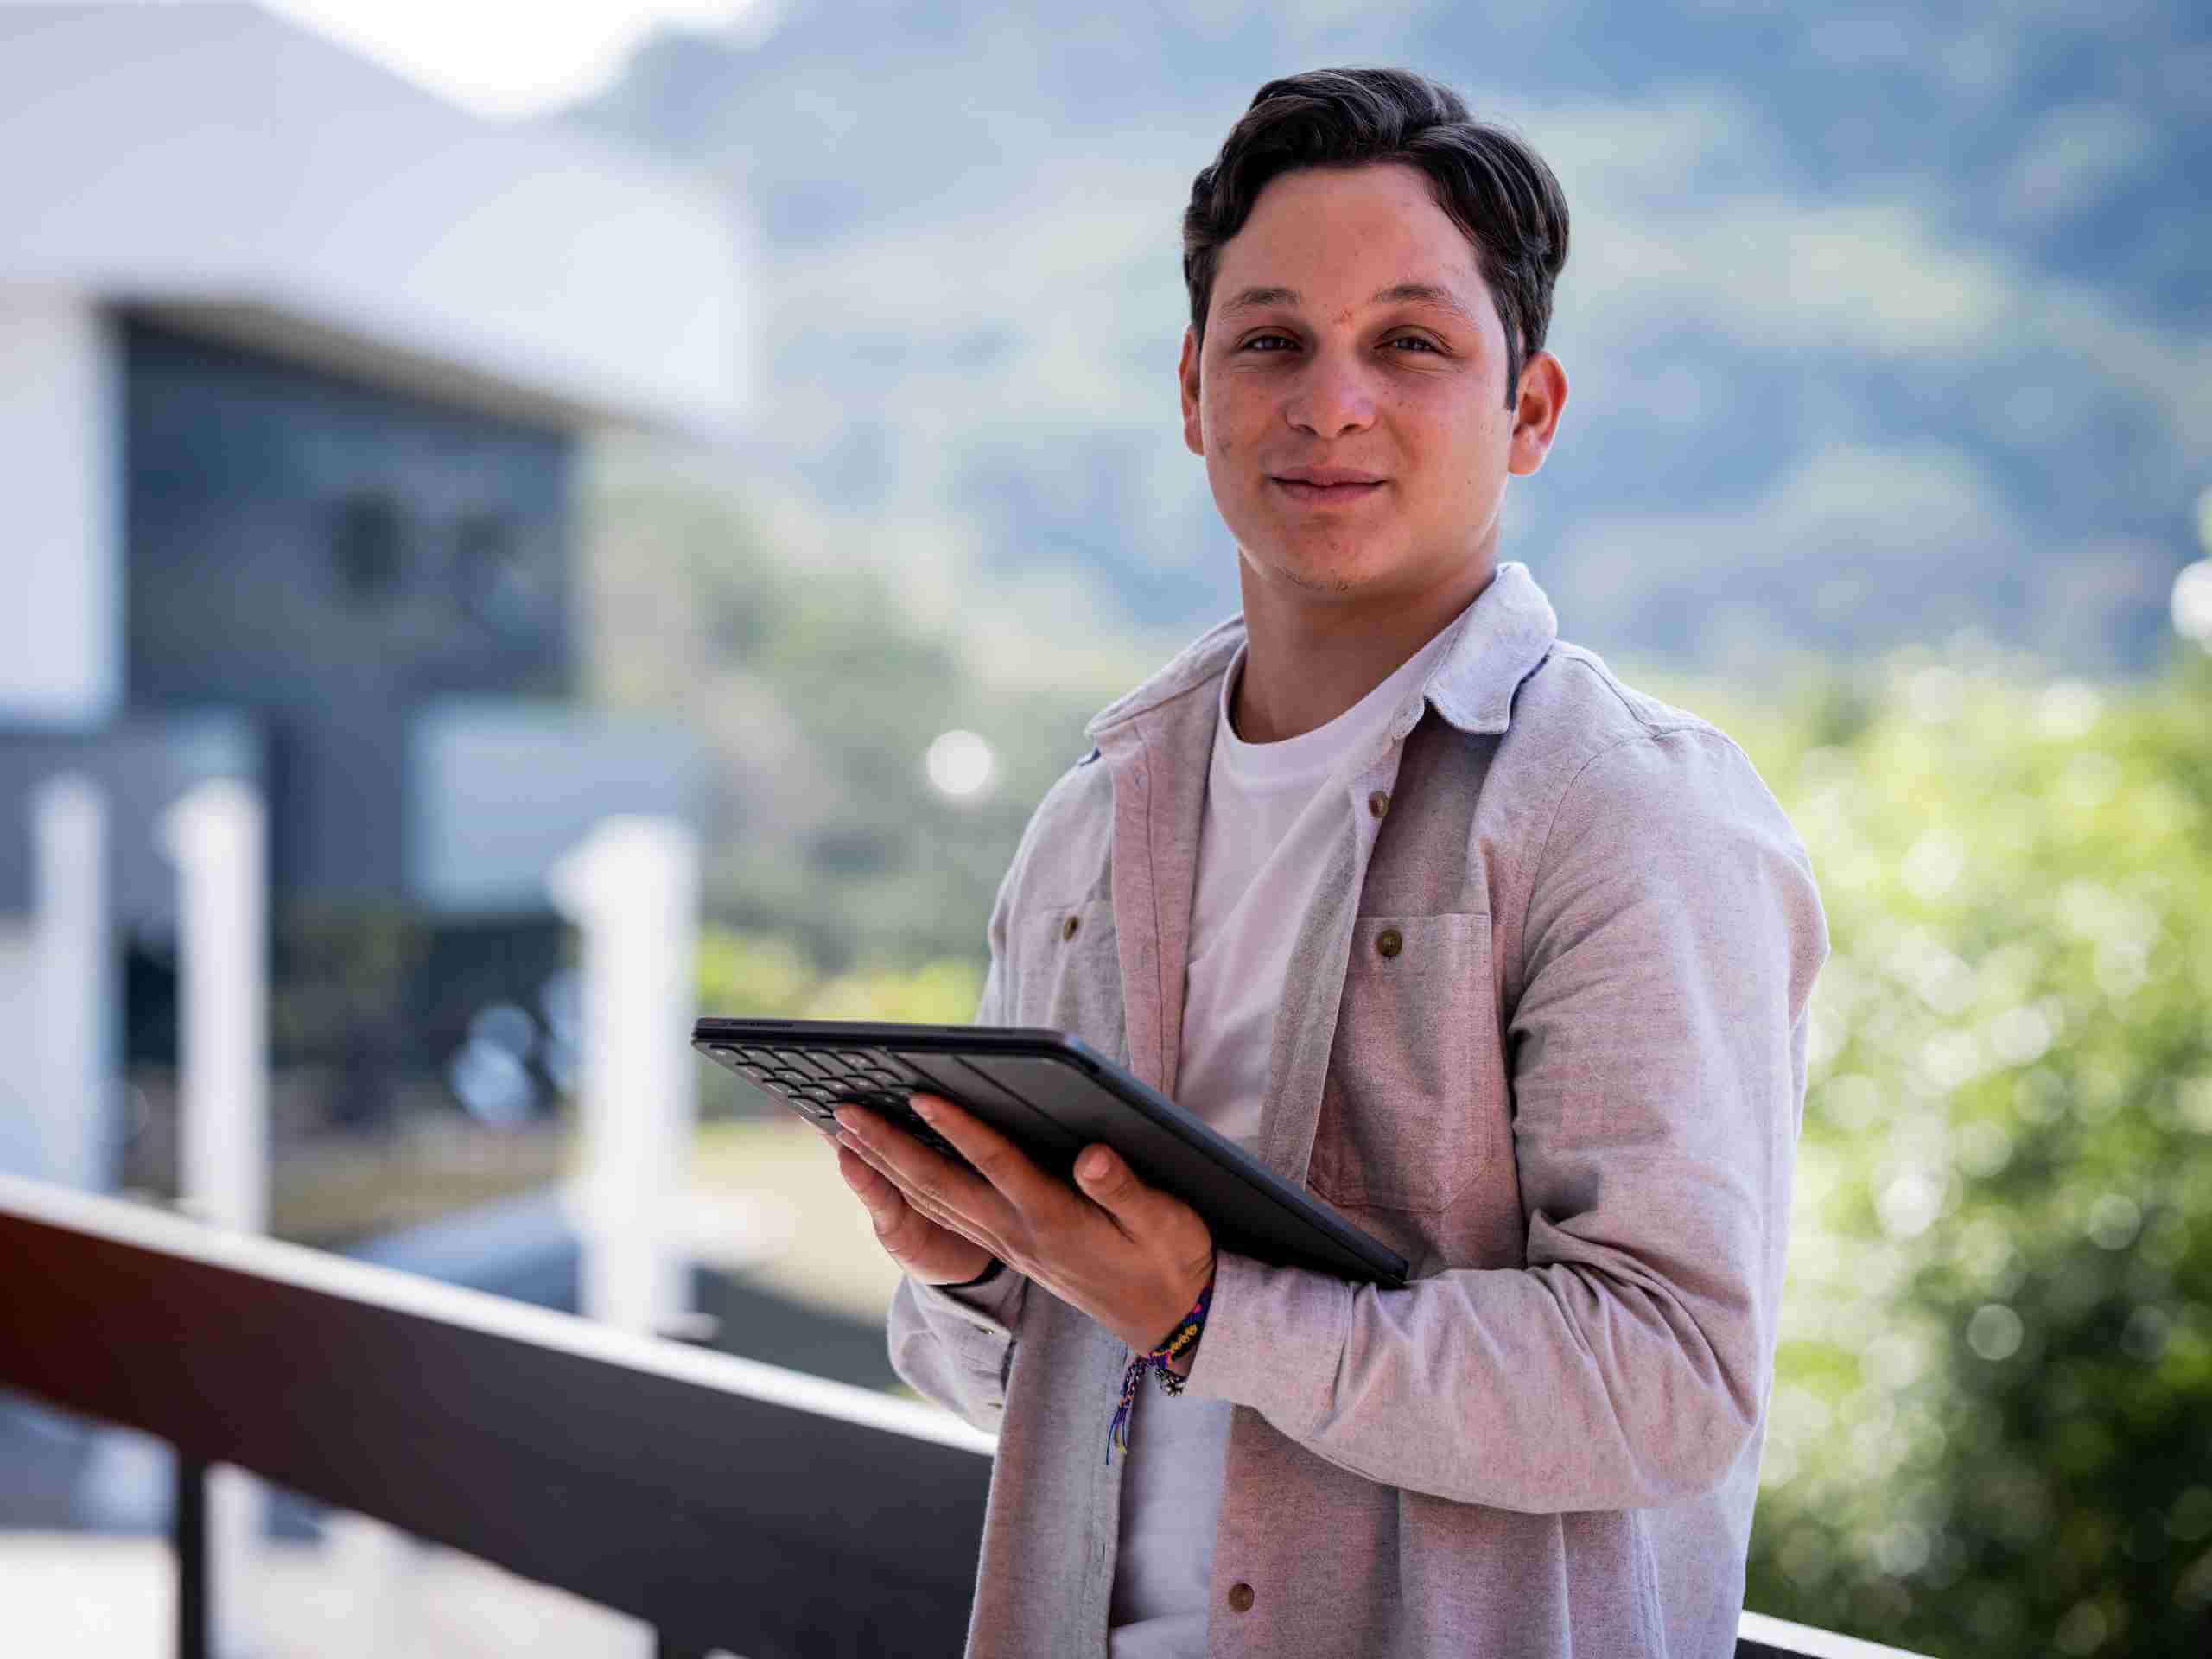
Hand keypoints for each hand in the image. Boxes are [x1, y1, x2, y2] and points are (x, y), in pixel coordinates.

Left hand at [833, 1094, 1216, 1356]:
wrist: (1169, 1320)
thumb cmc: (1170, 1260)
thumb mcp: (1164, 1222)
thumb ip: (1125, 1190)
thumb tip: (1092, 1156)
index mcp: (1055, 1220)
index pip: (997, 1166)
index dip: (960, 1130)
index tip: (923, 1095)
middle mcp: (1019, 1233)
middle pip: (940, 1185)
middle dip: (889, 1147)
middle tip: (845, 1110)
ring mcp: (1008, 1243)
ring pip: (933, 1202)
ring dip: (885, 1166)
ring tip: (847, 1130)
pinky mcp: (1009, 1248)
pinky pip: (944, 1214)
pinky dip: (906, 1188)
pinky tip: (887, 1167)